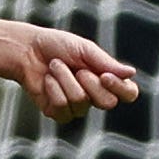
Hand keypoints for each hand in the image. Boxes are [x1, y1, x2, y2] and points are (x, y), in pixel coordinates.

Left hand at [9, 26, 137, 124]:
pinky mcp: (58, 113)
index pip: (128, 93)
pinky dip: (53, 89)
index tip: (105, 75)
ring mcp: (76, 106)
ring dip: (65, 79)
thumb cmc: (57, 46)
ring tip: (55, 67)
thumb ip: (107, 63)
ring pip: (81, 102)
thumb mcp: (84, 49)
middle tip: (77, 68)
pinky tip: (47, 80)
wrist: (26, 50)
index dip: (121, 88)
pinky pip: (62, 107)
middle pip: (107, 103)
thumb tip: (131, 73)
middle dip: (90, 82)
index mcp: (106, 79)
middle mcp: (94, 95)